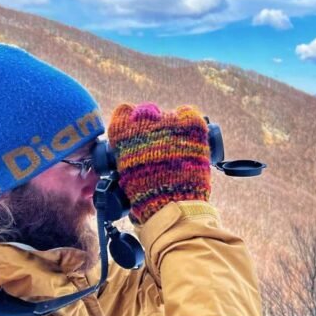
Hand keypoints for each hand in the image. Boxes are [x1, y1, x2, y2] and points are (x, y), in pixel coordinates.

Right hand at [108, 102, 210, 222]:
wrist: (172, 204)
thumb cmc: (147, 196)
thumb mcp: (127, 175)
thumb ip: (128, 159)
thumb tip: (133, 157)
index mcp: (123, 134)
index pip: (125, 113)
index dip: (132, 123)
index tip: (138, 132)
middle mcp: (144, 122)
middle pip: (148, 111)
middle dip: (153, 125)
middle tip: (161, 143)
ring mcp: (169, 121)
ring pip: (170, 115)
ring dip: (173, 127)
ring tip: (179, 147)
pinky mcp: (191, 125)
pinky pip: (189, 114)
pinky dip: (190, 124)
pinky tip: (191, 137)